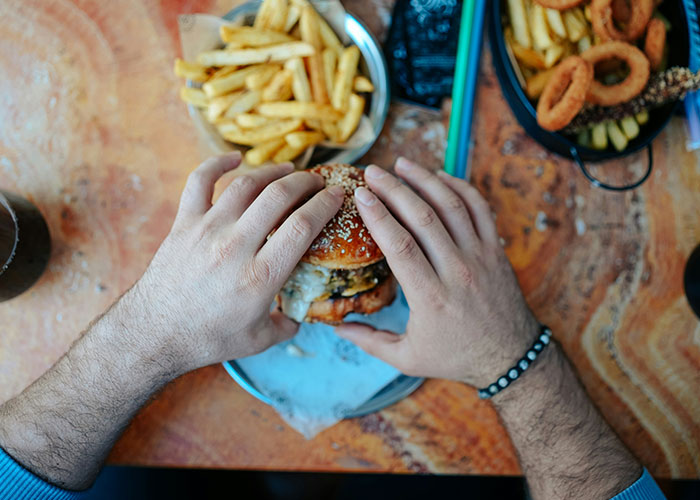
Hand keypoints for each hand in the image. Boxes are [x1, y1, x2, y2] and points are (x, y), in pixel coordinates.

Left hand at [128, 152, 343, 372]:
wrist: (155, 334)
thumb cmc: (209, 339)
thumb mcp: (259, 340)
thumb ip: (286, 324)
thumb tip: (301, 314)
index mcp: (261, 276)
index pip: (302, 226)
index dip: (325, 204)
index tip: (337, 196)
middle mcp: (236, 246)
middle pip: (279, 196)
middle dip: (306, 182)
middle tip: (318, 182)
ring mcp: (207, 230)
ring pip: (246, 184)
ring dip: (273, 172)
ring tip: (289, 171)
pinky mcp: (184, 224)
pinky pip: (200, 181)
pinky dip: (217, 164)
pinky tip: (234, 158)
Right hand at [335, 159, 538, 387]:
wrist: (511, 357)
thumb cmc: (456, 357)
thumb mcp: (408, 358)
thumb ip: (370, 342)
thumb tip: (335, 327)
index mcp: (430, 298)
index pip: (400, 246)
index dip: (378, 216)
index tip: (360, 195)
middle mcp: (456, 272)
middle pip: (424, 218)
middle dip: (395, 189)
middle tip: (373, 171)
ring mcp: (480, 257)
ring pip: (453, 206)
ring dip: (426, 180)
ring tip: (402, 164)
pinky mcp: (496, 250)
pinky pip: (480, 209)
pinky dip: (460, 188)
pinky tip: (439, 177)